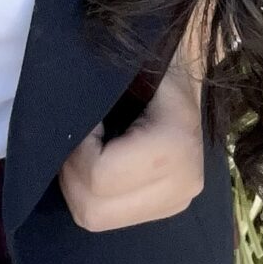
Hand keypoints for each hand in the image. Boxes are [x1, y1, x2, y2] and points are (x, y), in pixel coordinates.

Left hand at [58, 0, 218, 231]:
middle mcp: (184, 185)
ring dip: (80, 180)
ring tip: (94, 141)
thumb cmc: (154, 44)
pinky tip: (104, 156)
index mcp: (177, 146)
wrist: (190, 56)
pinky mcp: (167, 206)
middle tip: (82, 131)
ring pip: (94, 218)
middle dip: (71, 170)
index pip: (97, 177)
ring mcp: (178, 200)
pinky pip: (108, 216)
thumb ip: (105, 66)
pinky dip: (93, 189)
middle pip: (91, 210)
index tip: (86, 115)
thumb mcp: (132, 49)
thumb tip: (74, 68)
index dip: (74, 148)